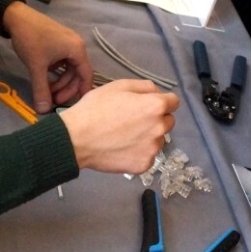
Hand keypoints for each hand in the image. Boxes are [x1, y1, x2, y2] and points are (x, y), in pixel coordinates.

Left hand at [3, 1, 93, 112]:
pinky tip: (44, 78)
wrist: (16, 17)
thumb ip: (41, 89)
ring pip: (68, 69)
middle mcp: (76, 46)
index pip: (86, 75)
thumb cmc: (31, 40)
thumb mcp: (36, 66)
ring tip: (46, 91)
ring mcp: (68, 44)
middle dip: (66, 88)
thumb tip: (43, 111)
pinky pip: (62, 62)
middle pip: (77, 73)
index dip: (83, 92)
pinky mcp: (59, 43)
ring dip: (59, 82)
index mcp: (77, 50)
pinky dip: (56, 73)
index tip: (78, 107)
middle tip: (54, 101)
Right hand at [60, 80, 179, 173]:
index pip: (174, 102)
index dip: (161, 101)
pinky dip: (139, 153)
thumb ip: (144, 87)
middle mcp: (160, 128)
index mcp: (155, 106)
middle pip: (168, 121)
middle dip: (156, 119)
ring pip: (158, 140)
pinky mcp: (143, 165)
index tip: (148, 105)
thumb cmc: (96, 108)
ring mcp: (153, 149)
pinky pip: (147, 156)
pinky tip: (122, 149)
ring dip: (148, 137)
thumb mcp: (119, 86)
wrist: (77, 139)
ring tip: (125, 136)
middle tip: (134, 120)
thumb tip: (157, 93)